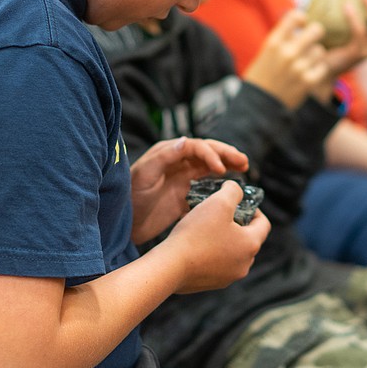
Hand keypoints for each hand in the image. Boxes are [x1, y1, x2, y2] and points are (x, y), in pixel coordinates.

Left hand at [129, 137, 248, 242]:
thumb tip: (185, 142)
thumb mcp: (143, 176)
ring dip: (228, 165)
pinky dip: (220, 185)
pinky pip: (207, 186)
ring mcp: (182, 178)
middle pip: (207, 153)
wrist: (121, 225)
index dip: (211, 154)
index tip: (221, 169)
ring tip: (245, 168)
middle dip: (226, 155)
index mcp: (167, 153)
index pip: (195, 146)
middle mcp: (177, 162)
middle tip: (243, 162)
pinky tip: (232, 188)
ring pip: (210, 167)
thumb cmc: (128, 197)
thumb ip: (163, 158)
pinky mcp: (185, 195)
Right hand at [163, 180, 270, 292]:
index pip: (264, 224)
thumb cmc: (197, 233)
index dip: (254, 209)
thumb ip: (233, 191)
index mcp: (251, 245)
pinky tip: (193, 242)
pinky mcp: (211, 284)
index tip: (239, 202)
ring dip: (221, 237)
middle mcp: (244, 265)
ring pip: (230, 251)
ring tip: (203, 225)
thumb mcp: (219, 202)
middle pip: (247, 238)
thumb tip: (237, 189)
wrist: (170, 267)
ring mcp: (228, 277)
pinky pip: (216, 263)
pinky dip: (209, 251)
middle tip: (219, 212)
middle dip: (235, 223)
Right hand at [243, 10, 330, 108]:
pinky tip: (309, 74)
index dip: (302, 19)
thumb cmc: (261, 77)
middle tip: (312, 40)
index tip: (302, 25)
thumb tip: (300, 20)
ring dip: (315, 56)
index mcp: (273, 42)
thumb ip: (282, 38)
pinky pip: (323, 68)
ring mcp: (298, 68)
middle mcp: (287, 53)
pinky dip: (317, 71)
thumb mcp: (265, 53)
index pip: (295, 16)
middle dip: (316, 34)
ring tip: (306, 63)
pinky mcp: (307, 82)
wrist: (258, 107)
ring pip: (320, 51)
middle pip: (316, 30)